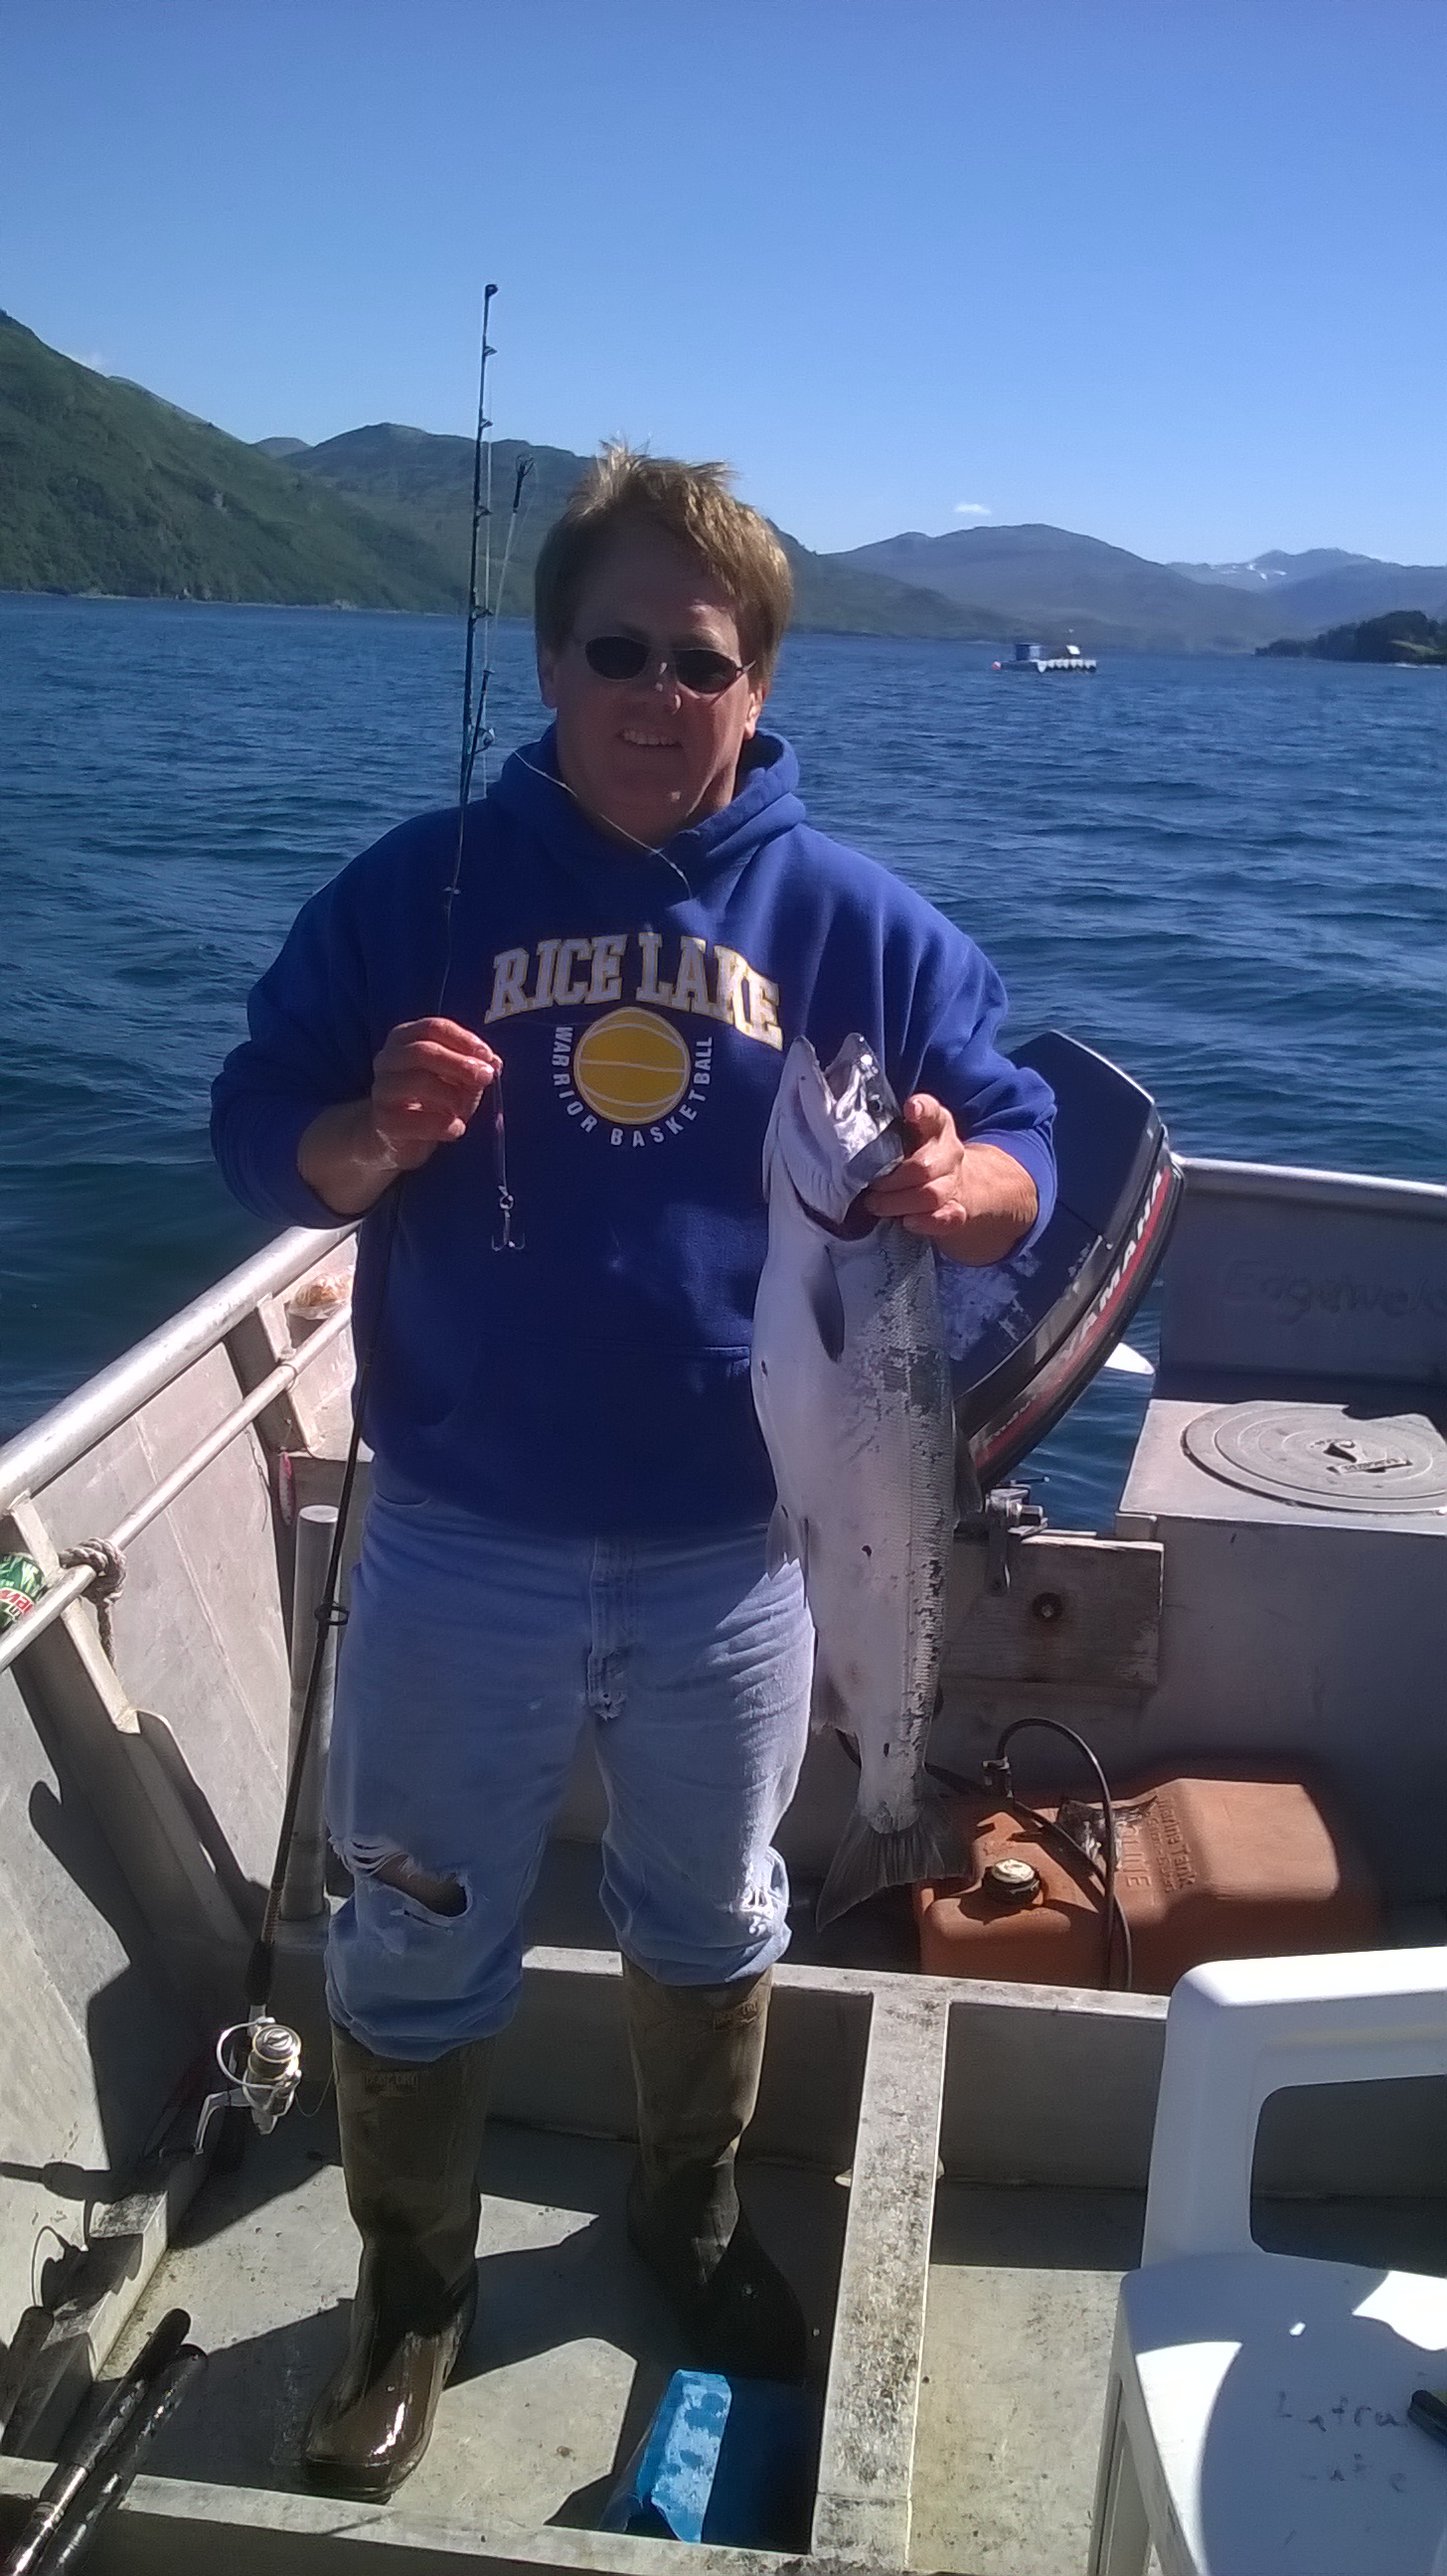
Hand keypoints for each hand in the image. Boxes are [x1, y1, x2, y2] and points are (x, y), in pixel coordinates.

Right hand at [365, 1018, 498, 1168]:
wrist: (400, 1138)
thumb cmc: (433, 1100)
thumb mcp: (459, 1080)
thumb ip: (476, 1068)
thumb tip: (494, 1062)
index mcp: (405, 1040)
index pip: (432, 1027)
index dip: (463, 1039)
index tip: (487, 1056)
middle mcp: (387, 1060)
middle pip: (422, 1051)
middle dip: (459, 1063)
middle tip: (485, 1077)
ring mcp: (381, 1090)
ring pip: (417, 1081)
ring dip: (451, 1095)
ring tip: (465, 1109)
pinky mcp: (383, 1122)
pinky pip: (414, 1120)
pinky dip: (442, 1125)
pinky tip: (456, 1129)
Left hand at [863, 1094, 1038, 1264]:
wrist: (955, 1182)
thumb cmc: (916, 1155)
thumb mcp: (904, 1136)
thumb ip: (883, 1133)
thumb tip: (842, 1136)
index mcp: (935, 1126)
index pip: (931, 1113)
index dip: (922, 1109)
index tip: (911, 1109)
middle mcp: (949, 1151)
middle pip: (923, 1166)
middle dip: (891, 1180)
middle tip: (870, 1186)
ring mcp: (954, 1182)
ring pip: (931, 1195)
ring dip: (898, 1202)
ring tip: (875, 1205)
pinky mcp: (958, 1209)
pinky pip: (948, 1217)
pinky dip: (926, 1222)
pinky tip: (907, 1222)